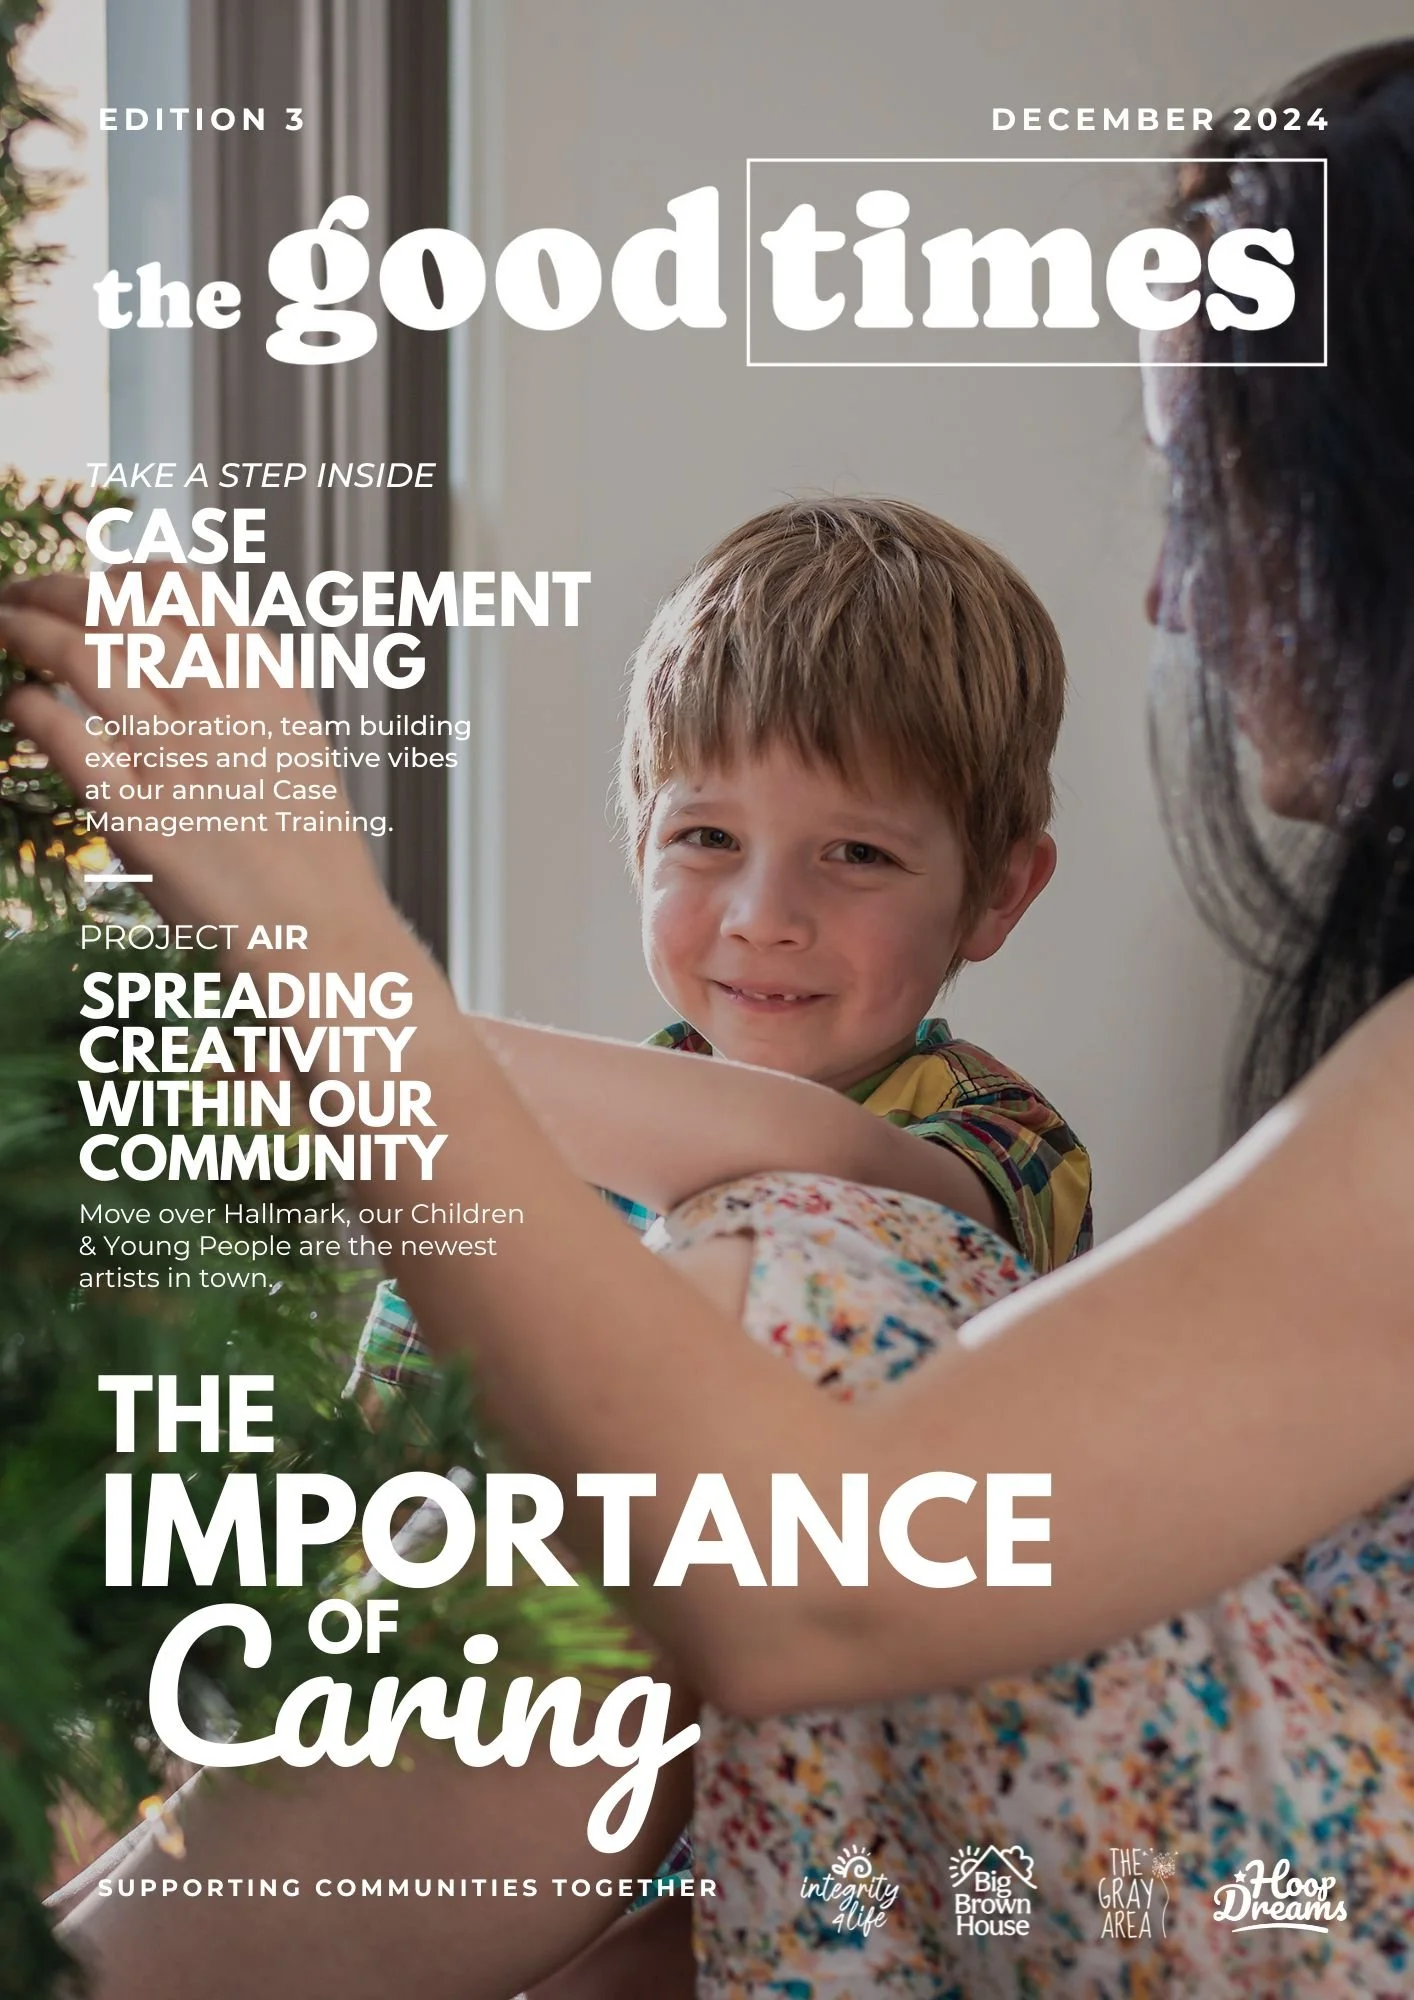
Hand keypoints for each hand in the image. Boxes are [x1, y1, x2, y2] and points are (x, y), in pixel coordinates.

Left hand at [0, 570, 398, 968]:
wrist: (322, 931)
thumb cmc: (308, 848)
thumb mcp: (293, 742)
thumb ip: (239, 688)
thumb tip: (172, 647)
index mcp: (265, 678)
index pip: (176, 585)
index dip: (113, 574)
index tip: (87, 584)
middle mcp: (222, 703)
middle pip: (114, 605)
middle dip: (49, 589)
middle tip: (15, 597)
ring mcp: (178, 755)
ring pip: (79, 653)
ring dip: (22, 630)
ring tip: (0, 631)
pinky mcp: (137, 812)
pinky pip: (60, 731)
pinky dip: (25, 705)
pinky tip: (17, 705)